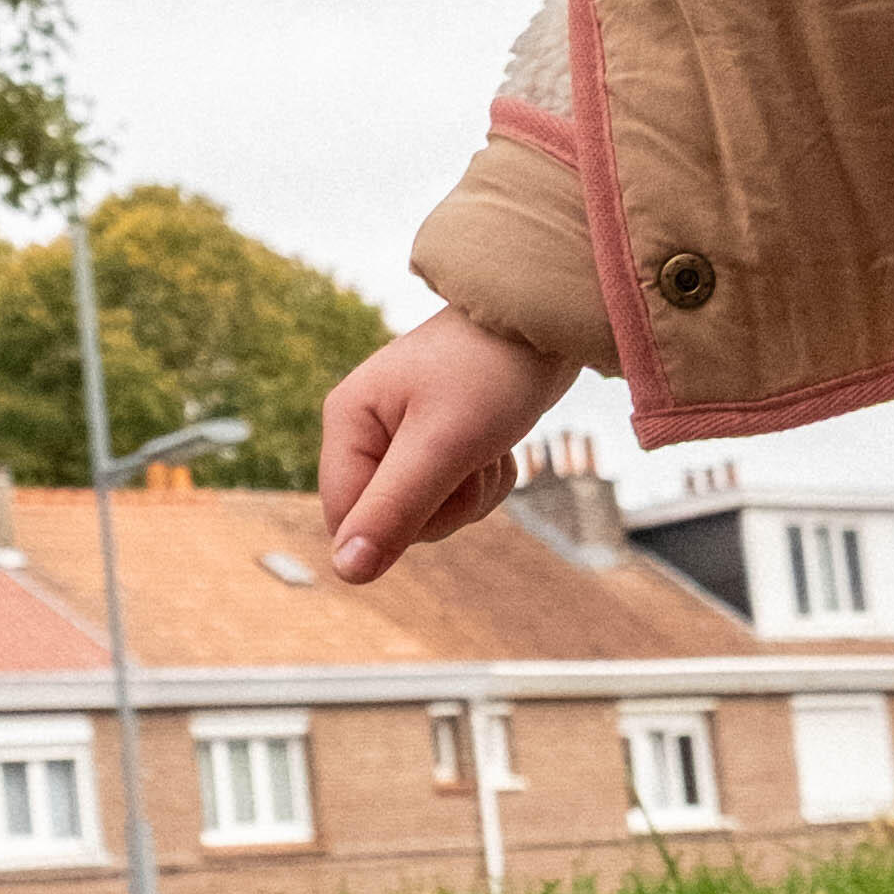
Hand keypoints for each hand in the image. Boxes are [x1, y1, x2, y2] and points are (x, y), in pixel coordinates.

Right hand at [316, 309, 570, 574]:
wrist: (548, 322)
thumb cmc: (492, 370)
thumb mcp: (442, 446)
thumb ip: (393, 509)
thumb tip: (345, 571)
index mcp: (348, 420)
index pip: (345, 519)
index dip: (397, 524)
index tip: (442, 485)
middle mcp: (367, 430)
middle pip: (390, 522)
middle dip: (445, 504)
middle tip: (473, 454)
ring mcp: (404, 437)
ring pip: (430, 515)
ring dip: (473, 492)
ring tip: (490, 442)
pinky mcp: (441, 443)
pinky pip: (456, 497)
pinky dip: (487, 482)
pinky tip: (500, 445)